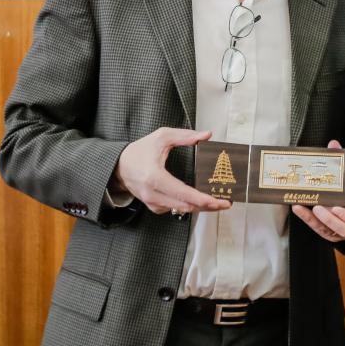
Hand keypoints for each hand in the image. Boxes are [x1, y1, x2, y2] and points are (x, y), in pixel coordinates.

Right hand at [114, 127, 229, 215]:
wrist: (119, 166)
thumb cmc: (139, 151)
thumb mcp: (161, 137)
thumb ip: (184, 136)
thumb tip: (206, 135)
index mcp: (155, 177)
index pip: (183, 194)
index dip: (203, 200)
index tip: (218, 201)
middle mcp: (153, 194)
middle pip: (186, 206)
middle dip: (208, 206)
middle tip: (225, 203)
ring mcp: (152, 202)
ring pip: (181, 210)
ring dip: (200, 207)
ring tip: (217, 202)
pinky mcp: (153, 206)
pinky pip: (174, 209)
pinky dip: (188, 206)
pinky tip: (199, 201)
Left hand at [292, 139, 344, 240]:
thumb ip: (343, 161)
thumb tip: (333, 144)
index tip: (341, 205)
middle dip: (333, 218)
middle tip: (321, 206)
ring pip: (337, 231)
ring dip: (324, 220)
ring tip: (314, 207)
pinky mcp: (333, 235)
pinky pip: (322, 230)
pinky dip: (309, 220)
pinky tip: (299, 208)